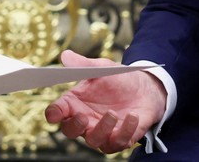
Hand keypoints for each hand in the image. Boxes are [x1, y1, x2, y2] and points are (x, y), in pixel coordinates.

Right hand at [44, 50, 166, 153]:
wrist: (145, 89)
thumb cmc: (118, 79)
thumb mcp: (102, 68)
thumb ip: (84, 64)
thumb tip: (65, 55)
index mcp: (75, 102)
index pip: (57, 111)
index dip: (53, 114)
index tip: (54, 114)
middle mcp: (85, 120)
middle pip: (70, 131)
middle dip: (75, 126)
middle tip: (83, 117)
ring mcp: (102, 132)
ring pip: (94, 140)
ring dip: (102, 129)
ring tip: (113, 113)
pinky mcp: (120, 138)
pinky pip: (118, 142)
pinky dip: (125, 131)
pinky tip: (133, 116)